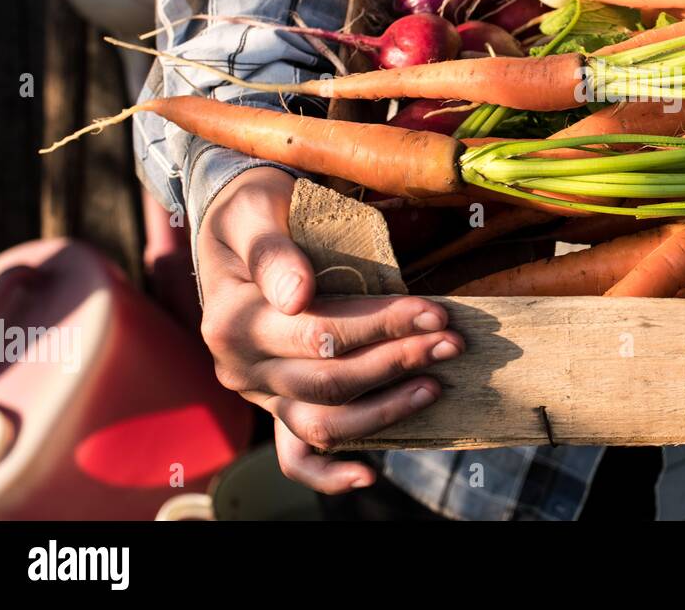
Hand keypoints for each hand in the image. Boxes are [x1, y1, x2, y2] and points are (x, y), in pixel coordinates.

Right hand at [197, 167, 463, 492]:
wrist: (239, 225)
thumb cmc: (255, 209)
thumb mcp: (256, 207)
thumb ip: (273, 251)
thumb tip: (298, 295)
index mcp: (232, 319)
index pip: (319, 332)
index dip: (382, 325)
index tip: (434, 312)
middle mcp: (239, 366)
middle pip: (329, 379)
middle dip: (398, 360)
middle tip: (452, 340)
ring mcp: (259, 391)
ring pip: (322, 422)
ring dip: (385, 408)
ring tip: (436, 383)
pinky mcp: (276, 403)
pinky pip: (295, 456)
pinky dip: (328, 474)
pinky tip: (368, 475)